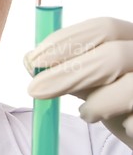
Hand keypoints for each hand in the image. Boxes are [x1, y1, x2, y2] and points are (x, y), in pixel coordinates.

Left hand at [23, 17, 132, 149]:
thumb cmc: (123, 101)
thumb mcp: (98, 82)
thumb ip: (70, 70)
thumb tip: (31, 62)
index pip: (104, 28)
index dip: (67, 41)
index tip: (35, 59)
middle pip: (113, 54)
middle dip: (69, 73)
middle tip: (35, 89)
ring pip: (127, 88)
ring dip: (98, 104)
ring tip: (88, 114)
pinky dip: (123, 125)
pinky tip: (122, 126)